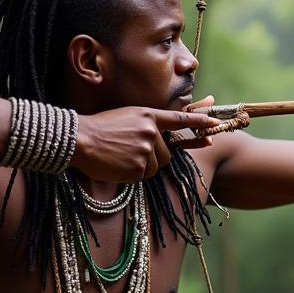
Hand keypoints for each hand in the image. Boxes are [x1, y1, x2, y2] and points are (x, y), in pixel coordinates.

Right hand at [74, 106, 219, 181]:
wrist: (78, 139)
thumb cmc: (100, 127)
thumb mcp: (127, 117)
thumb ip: (149, 123)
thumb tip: (169, 133)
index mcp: (149, 115)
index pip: (180, 120)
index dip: (199, 122)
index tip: (214, 124)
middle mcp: (151, 131)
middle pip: (167, 154)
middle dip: (154, 157)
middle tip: (130, 150)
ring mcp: (145, 150)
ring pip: (156, 167)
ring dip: (142, 166)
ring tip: (120, 156)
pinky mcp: (137, 167)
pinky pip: (142, 177)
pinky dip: (131, 175)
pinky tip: (116, 164)